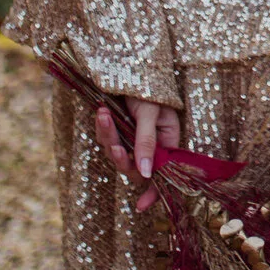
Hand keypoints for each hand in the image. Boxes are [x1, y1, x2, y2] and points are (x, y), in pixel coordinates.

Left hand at [93, 96, 182, 212]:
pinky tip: (102, 112)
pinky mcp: (116, 131)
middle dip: (122, 158)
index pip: (163, 174)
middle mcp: (150, 144)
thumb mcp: (150, 114)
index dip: (153, 191)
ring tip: (104, 114)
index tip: (141, 205)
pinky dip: (103, 128)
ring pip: (116, 153)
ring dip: (109, 137)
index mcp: (168, 142)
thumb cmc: (148, 87)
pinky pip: (107, 139)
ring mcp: (132, 138)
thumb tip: (145, 173)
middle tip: (116, 146)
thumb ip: (147, 142)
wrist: (127, 64)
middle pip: (134, 167)